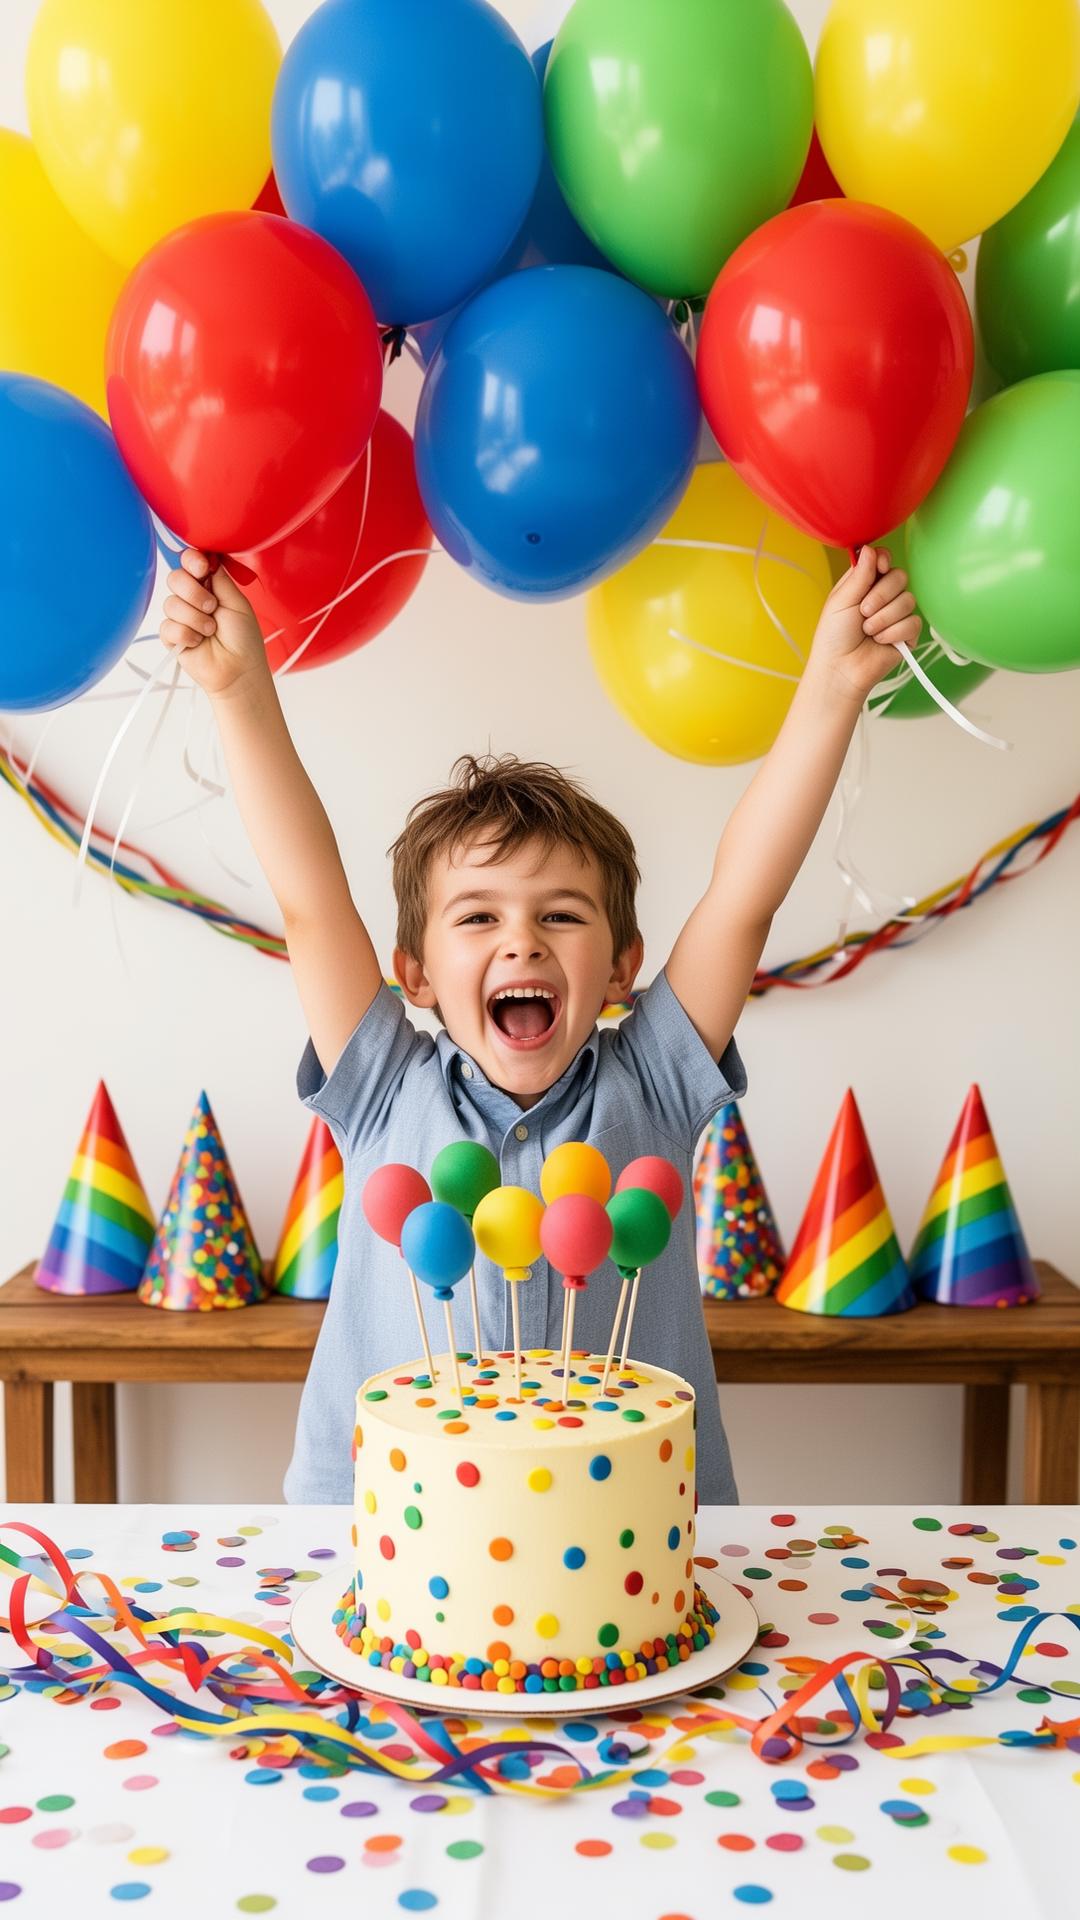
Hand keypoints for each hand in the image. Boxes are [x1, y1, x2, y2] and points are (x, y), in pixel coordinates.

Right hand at [161, 550, 268, 697]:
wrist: (239, 670)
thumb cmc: (243, 639)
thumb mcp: (238, 603)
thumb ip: (221, 579)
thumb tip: (208, 557)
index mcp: (209, 586)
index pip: (190, 562)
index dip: (191, 561)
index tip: (202, 568)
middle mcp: (192, 598)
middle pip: (175, 578)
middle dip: (194, 592)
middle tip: (212, 607)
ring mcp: (180, 617)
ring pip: (171, 603)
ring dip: (195, 618)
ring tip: (211, 631)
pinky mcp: (171, 636)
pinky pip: (168, 626)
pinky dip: (186, 634)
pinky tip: (198, 642)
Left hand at [809, 545, 921, 705]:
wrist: (841, 669)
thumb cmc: (833, 637)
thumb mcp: (841, 601)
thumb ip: (859, 575)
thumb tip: (870, 548)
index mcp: (864, 584)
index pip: (883, 560)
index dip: (884, 561)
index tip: (879, 568)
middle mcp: (883, 596)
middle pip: (900, 577)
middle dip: (880, 595)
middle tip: (863, 612)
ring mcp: (896, 614)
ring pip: (907, 600)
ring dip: (883, 618)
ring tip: (868, 632)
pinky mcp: (908, 634)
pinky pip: (913, 623)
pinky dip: (893, 633)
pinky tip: (880, 642)